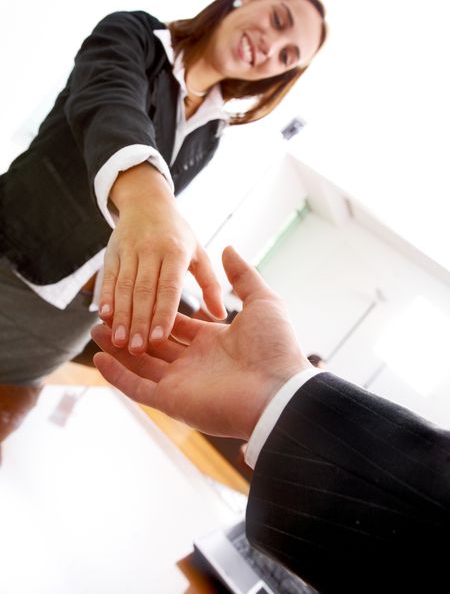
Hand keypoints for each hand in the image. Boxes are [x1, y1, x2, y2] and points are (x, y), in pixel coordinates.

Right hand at [92, 246, 310, 439]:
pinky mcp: (173, 401)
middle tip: (105, 314)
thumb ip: (242, 277)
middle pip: (153, 342)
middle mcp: (194, 362)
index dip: (154, 310)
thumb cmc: (276, 346)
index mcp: (211, 341)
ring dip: (118, 347)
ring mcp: (181, 383)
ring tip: (96, 329)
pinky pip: (138, 387)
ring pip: (140, 363)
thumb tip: (228, 248)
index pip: (175, 323)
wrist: (282, 390)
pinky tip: (99, 357)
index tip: (135, 295)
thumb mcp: (262, 302)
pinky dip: (117, 375)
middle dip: (130, 327)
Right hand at [98, 163, 225, 353]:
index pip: (169, 287)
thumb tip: (221, 316)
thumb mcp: (199, 253)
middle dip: (139, 321)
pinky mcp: (111, 253)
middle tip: (137, 348)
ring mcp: (129, 251)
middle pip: (144, 291)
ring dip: (120, 315)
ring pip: (124, 287)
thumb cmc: (179, 234)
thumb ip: (210, 284)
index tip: (159, 337)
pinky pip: (108, 278)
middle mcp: (151, 250)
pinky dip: (105, 298)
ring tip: (118, 341)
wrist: (147, 202)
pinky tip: (104, 318)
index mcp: (176, 252)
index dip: (163, 312)